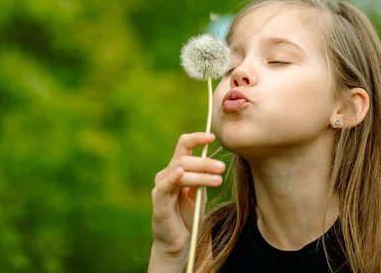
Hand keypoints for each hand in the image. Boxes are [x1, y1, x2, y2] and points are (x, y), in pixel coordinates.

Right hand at [150, 133, 225, 258]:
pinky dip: (173, 178)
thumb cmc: (188, 216)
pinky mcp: (158, 201)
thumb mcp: (198, 193)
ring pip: (180, 170)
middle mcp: (166, 174)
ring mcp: (161, 187)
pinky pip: (165, 186)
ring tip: (218, 180)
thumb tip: (214, 163)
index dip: (197, 138)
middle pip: (185, 159)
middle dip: (205, 162)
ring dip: (200, 174)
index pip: (184, 145)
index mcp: (176, 169)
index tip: (212, 136)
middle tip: (222, 167)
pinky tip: (181, 174)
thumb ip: (202, 178)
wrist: (178, 243)